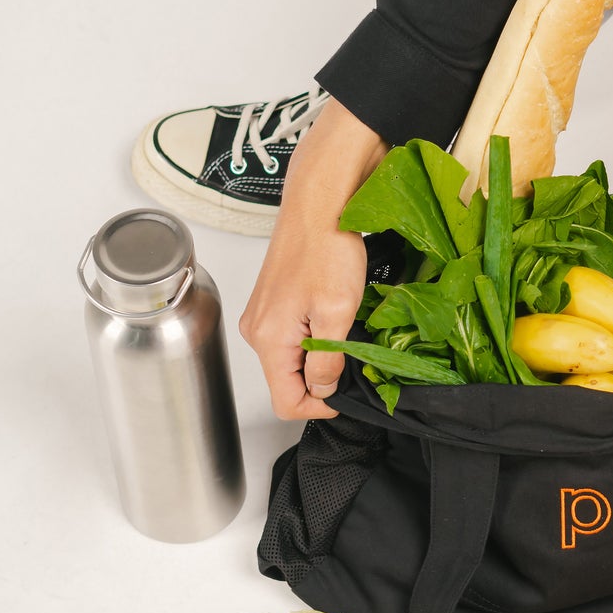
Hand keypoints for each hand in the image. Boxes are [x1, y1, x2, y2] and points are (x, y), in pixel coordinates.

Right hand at [239, 99, 387, 419]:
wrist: (320, 204)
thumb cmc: (327, 250)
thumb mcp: (337, 314)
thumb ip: (328, 361)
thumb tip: (323, 392)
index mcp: (268, 339)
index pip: (285, 401)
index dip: (319, 408)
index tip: (348, 396)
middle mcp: (257, 331)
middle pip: (287, 382)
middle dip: (322, 382)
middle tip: (355, 362)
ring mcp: (263, 316)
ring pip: (292, 360)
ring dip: (321, 359)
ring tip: (347, 334)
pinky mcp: (274, 303)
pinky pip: (293, 337)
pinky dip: (316, 339)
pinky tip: (336, 319)